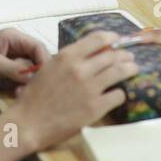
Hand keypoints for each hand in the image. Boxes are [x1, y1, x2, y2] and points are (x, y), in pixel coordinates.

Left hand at [0, 29, 47, 95]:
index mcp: (13, 38)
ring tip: (18, 94)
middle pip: (35, 62)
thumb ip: (13, 69)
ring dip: (25, 85)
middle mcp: (15, 50)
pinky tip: (13, 95)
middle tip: (28, 90)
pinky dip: (18, 90)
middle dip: (34, 76)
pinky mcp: (6, 77)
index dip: (44, 62)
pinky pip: (20, 83)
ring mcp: (11, 64)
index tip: (46, 79)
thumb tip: (34, 77)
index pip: (38, 47)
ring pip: (29, 75)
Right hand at [8, 31, 138, 150]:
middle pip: (113, 55)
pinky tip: (118, 94)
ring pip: (120, 72)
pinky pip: (118, 95)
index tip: (117, 40)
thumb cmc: (34, 96)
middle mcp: (81, 69)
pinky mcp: (96, 107)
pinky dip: (121, 93)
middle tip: (129, 58)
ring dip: (129, 69)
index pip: (98, 39)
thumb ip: (69, 59)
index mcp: (67, 56)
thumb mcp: (49, 67)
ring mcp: (90, 88)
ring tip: (133, 69)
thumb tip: (89, 54)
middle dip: (124, 55)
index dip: (111, 38)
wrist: (28, 123)